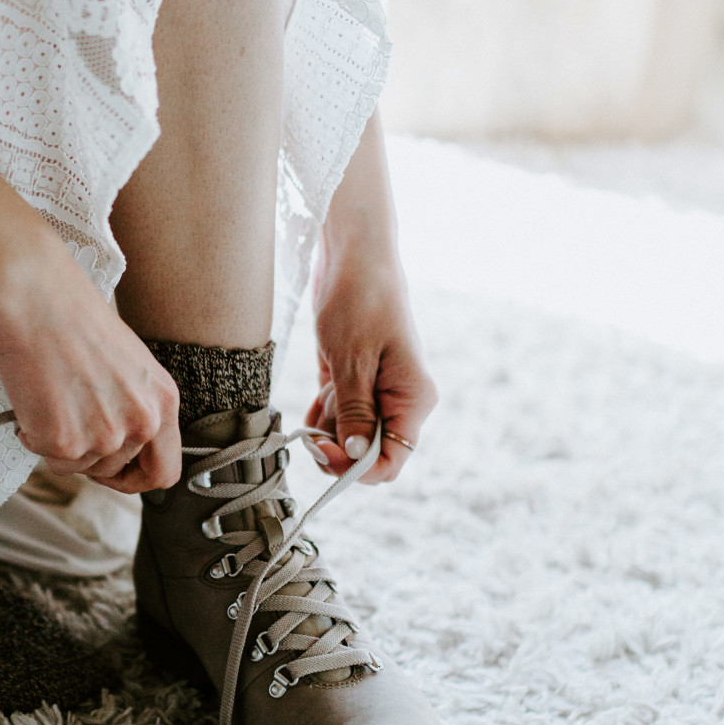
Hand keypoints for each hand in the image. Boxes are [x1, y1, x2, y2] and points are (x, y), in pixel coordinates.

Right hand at [0, 243, 181, 493]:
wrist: (38, 300)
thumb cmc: (75, 319)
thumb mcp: (130, 365)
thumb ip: (135, 406)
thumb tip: (121, 442)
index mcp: (163, 401)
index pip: (165, 471)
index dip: (137, 478)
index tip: (117, 471)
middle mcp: (141, 422)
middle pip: (114, 471)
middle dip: (89, 454)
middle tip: (70, 423)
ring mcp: (104, 436)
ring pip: (79, 467)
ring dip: (61, 444)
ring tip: (53, 400)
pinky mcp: (65, 442)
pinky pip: (47, 457)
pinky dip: (34, 435)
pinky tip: (35, 401)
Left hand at [305, 242, 436, 486]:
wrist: (354, 255)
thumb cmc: (361, 300)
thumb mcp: (353, 360)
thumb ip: (355, 412)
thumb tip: (354, 456)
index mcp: (413, 399)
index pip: (392, 461)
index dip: (357, 469)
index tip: (324, 454)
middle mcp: (400, 401)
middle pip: (367, 453)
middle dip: (337, 448)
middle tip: (309, 433)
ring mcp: (378, 391)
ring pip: (349, 436)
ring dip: (327, 427)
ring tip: (320, 396)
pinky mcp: (357, 381)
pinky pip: (339, 415)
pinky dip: (323, 414)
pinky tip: (315, 399)